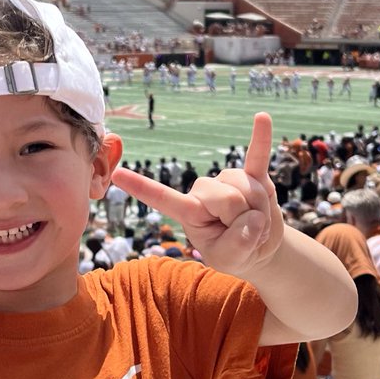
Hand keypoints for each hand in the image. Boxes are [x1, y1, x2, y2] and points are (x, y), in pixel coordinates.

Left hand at [112, 112, 283, 277]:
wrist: (258, 247)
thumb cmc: (235, 253)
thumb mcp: (231, 260)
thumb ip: (237, 244)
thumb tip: (253, 219)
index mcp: (189, 212)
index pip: (163, 198)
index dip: (142, 188)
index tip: (117, 175)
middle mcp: (204, 191)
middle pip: (226, 198)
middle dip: (244, 220)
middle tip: (245, 234)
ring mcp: (228, 180)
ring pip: (246, 187)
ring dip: (259, 210)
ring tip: (256, 222)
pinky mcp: (253, 175)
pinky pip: (258, 155)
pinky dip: (261, 138)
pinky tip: (262, 118)